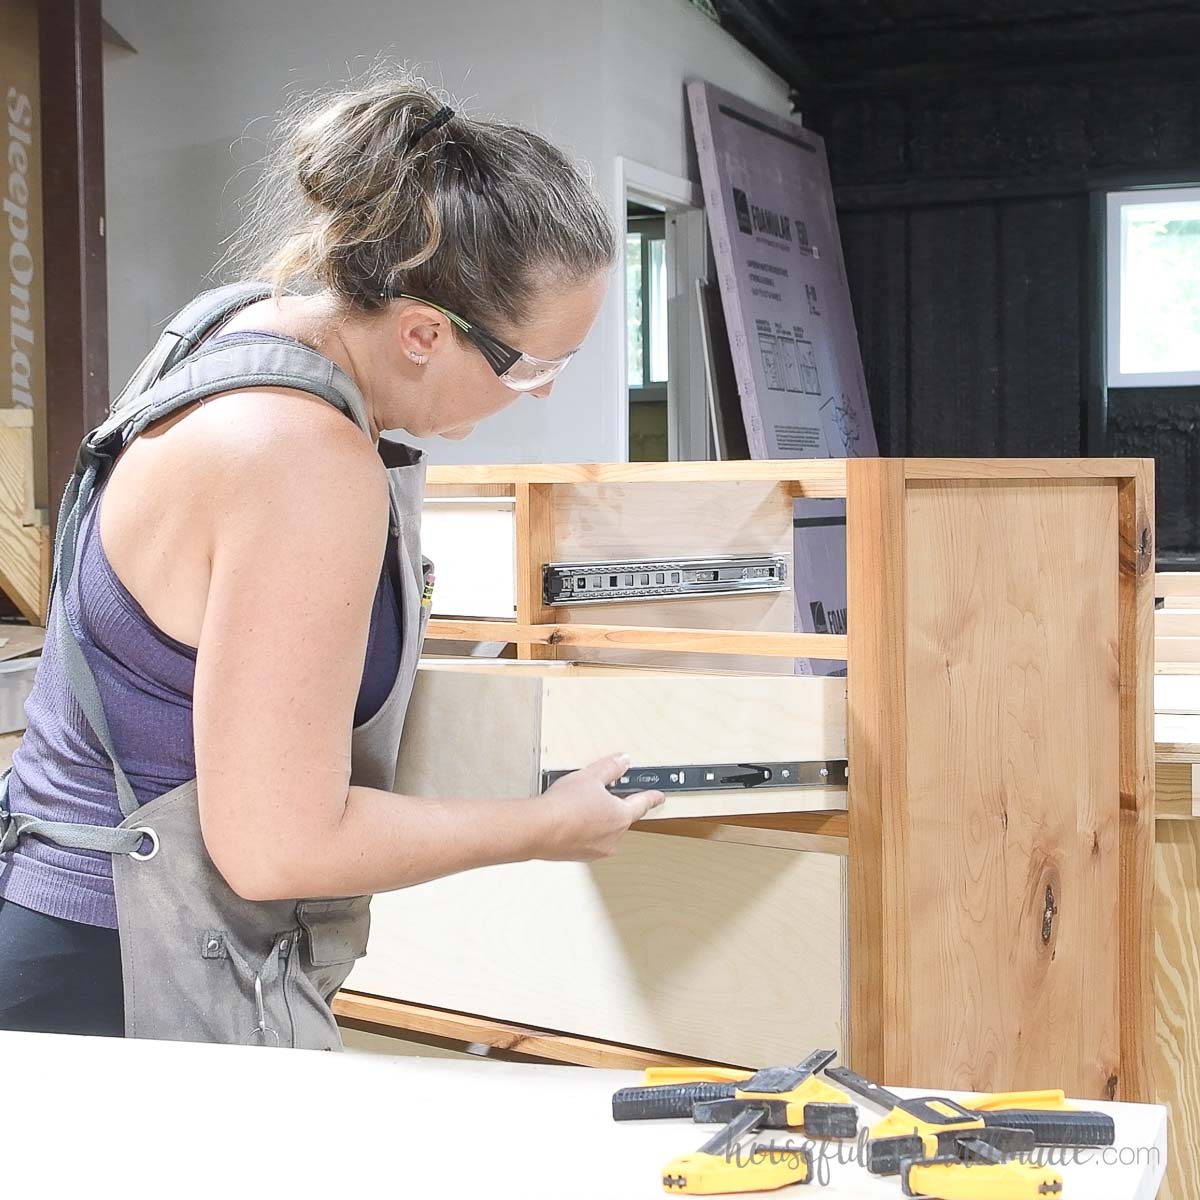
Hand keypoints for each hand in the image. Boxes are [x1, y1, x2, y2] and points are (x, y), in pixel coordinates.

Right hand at [535, 753, 665, 860]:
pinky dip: (582, 830)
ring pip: (603, 829)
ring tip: (575, 806)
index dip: (652, 798)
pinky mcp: (580, 855)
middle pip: (620, 817)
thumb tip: (622, 762)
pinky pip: (587, 839)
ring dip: (595, 819)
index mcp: (621, 816)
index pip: (642, 804)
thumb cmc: (564, 806)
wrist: (539, 829)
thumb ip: (610, 768)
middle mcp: (613, 837)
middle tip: (595, 794)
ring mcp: (597, 849)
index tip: (658, 797)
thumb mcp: (590, 776)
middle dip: (611, 805)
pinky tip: (567, 820)